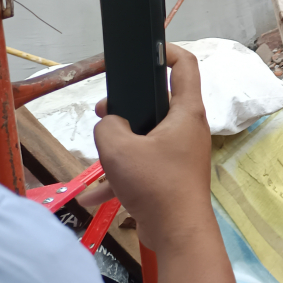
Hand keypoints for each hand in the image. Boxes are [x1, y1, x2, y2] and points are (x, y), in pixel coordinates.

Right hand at [92, 44, 213, 252]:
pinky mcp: (173, 175)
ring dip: (120, 143)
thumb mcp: (118, 149)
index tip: (143, 50)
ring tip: (97, 151)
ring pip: (147, 136)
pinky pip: (144, 166)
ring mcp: (182, 152)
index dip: (166, 50)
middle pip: (159, 101)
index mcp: (186, 112)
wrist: (177, 232)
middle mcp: (188, 128)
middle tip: (103, 111)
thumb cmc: (155, 183)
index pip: (185, 65)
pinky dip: (121, 176)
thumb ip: (107, 126)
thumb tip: (110, 124)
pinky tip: (93, 196)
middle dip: (127, 104)